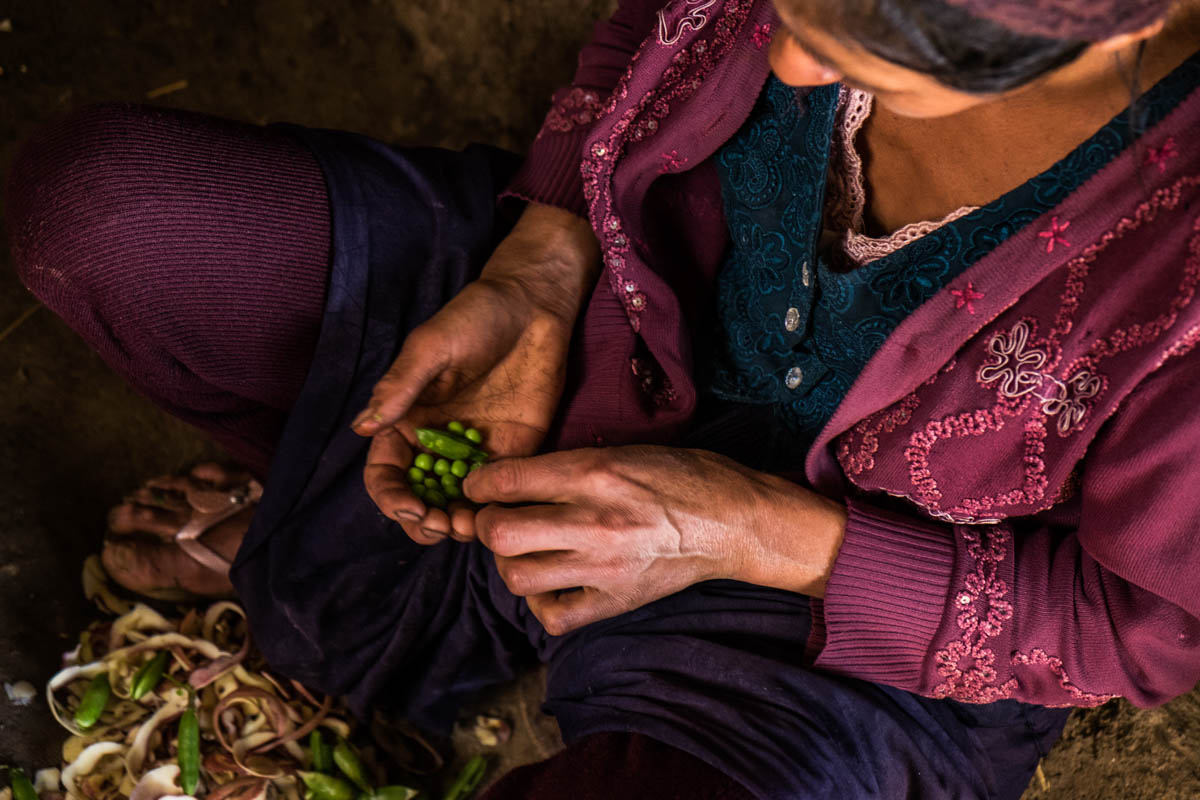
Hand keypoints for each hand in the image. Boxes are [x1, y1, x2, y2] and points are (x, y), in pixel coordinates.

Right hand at [352, 204, 600, 544]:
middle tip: (441, 525)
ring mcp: (474, 451)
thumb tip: (363, 427)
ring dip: (456, 524)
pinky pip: (496, 493)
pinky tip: (498, 515)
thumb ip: (400, 388)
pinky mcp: (511, 452)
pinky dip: (492, 511)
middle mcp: (437, 443)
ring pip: (456, 505)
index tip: (411, 507)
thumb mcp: (431, 347)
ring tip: (467, 528)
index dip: (391, 497)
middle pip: (418, 499)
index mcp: (407, 421)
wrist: (532, 307)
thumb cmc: (475, 317)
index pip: (386, 473)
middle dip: (423, 521)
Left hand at [465, 446, 847, 634]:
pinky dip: (541, 602)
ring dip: (509, 563)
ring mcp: (604, 568)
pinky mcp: (616, 601)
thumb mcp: (621, 451)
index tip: (478, 486)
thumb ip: (566, 465)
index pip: (507, 481)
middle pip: (500, 533)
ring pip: (517, 577)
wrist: (733, 520)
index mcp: (594, 474)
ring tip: (524, 551)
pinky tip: (551, 583)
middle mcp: (594, 522)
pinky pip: (553, 616)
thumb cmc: (679, 476)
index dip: (478, 483)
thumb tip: (508, 478)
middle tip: (497, 518)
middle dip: (486, 523)